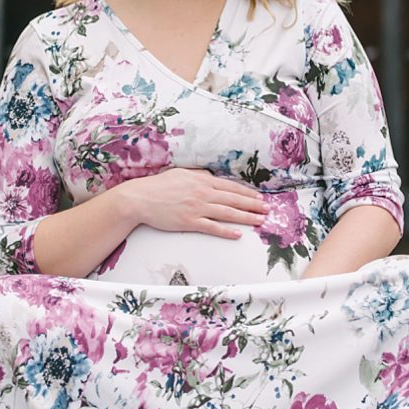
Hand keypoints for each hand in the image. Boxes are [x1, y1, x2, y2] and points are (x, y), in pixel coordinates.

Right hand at [120, 168, 266, 240]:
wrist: (140, 198)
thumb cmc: (158, 186)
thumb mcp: (181, 173)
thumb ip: (198, 175)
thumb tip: (212, 176)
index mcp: (201, 181)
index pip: (230, 187)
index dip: (247, 193)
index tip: (259, 197)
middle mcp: (202, 193)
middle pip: (234, 200)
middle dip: (253, 205)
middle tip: (267, 210)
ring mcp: (197, 208)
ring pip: (227, 213)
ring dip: (246, 217)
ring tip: (259, 221)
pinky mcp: (189, 222)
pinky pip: (212, 228)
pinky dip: (226, 231)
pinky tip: (237, 234)